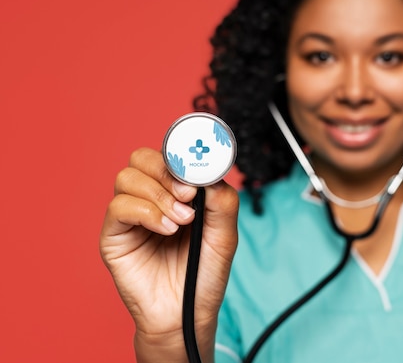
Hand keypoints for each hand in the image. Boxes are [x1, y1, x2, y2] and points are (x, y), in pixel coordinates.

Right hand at [100, 147, 238, 357]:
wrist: (187, 313)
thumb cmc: (203, 275)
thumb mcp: (224, 236)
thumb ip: (222, 202)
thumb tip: (210, 174)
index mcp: (176, 192)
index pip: (170, 155)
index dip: (182, 153)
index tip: (200, 168)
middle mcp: (150, 198)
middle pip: (143, 157)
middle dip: (167, 170)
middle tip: (189, 195)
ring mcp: (130, 215)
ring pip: (128, 177)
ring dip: (158, 194)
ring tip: (181, 221)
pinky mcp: (114, 235)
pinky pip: (118, 206)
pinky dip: (146, 212)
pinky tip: (166, 230)